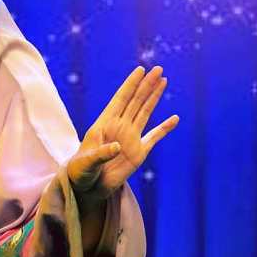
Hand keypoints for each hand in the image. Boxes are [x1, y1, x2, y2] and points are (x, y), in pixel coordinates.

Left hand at [80, 65, 179, 198]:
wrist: (87, 187)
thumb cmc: (81, 171)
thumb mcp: (87, 162)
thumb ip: (101, 154)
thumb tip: (117, 147)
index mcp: (104, 123)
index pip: (120, 99)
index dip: (130, 84)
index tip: (141, 70)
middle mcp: (119, 127)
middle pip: (135, 101)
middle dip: (146, 84)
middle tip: (158, 69)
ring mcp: (130, 138)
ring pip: (145, 112)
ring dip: (154, 97)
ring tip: (163, 81)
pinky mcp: (138, 153)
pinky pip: (154, 137)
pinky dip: (165, 128)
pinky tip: (175, 119)